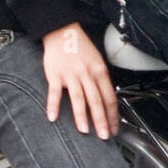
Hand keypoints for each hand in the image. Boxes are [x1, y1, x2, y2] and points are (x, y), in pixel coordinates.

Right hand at [42, 22, 119, 139]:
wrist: (63, 31)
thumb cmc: (80, 48)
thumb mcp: (97, 61)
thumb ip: (100, 80)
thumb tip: (106, 100)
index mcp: (100, 71)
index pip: (109, 97)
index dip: (112, 115)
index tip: (114, 128)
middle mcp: (87, 74)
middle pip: (96, 100)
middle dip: (101, 120)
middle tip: (104, 135)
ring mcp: (71, 75)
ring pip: (79, 98)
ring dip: (82, 116)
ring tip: (85, 130)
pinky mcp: (55, 75)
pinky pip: (54, 93)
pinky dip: (53, 105)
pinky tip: (53, 117)